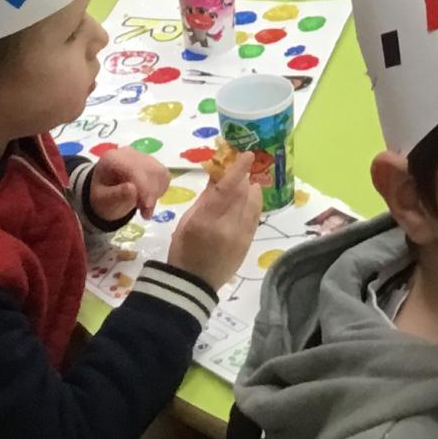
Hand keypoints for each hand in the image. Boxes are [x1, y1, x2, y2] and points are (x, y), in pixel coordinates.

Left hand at [84, 148, 168, 224]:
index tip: (146, 207)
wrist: (105, 194)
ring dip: (156, 193)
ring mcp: (142, 156)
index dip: (143, 186)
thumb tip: (132, 189)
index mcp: (112, 158)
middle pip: (149, 169)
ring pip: (159, 172)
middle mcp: (129, 153)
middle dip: (150, 193)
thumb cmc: (103, 197)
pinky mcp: (152, 163)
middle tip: (145, 214)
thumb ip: (116, 195)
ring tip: (144, 208)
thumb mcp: (103, 201)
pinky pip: (164, 175)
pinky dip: (160, 190)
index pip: (133, 167)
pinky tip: (148, 199)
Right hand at [165, 163, 264, 291]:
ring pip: (253, 205)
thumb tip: (217, 174)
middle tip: (242, 169)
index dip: (238, 170)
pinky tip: (250, 199)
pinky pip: (254, 218)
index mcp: (205, 220)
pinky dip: (253, 205)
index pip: (226, 190)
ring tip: (248, 183)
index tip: (248, 155)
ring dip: (252, 190)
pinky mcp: (248, 244)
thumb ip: (205, 197)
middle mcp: (226, 227)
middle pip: (242, 194)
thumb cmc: (183, 250)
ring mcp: (240, 237)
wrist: (193, 284)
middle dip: (244, 179)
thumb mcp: (186, 221)